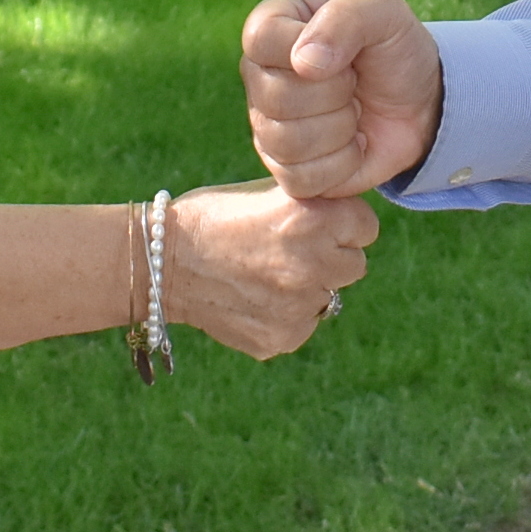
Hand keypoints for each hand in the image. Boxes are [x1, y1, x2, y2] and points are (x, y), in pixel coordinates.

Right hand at [164, 180, 377, 358]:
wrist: (163, 263)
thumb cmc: (216, 216)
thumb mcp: (270, 192)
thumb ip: (317, 203)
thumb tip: (354, 213)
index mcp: (312, 219)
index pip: (367, 226)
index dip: (343, 223)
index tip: (318, 222)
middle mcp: (312, 265)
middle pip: (355, 265)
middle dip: (332, 257)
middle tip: (292, 250)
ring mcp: (298, 307)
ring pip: (329, 297)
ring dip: (309, 287)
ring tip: (266, 273)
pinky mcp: (282, 339)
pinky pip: (303, 325)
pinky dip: (286, 315)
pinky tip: (253, 299)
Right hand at [242, 0, 444, 197]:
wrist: (420, 102)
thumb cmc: (394, 48)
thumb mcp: (384, 13)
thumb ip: (345, 18)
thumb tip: (304, 62)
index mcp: (272, 25)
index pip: (261, 39)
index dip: (308, 51)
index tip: (344, 52)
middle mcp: (259, 74)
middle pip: (276, 96)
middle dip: (336, 93)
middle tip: (355, 83)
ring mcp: (267, 124)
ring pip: (286, 141)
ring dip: (341, 128)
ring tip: (354, 110)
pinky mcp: (285, 168)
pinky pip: (301, 178)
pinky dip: (342, 164)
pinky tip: (354, 143)